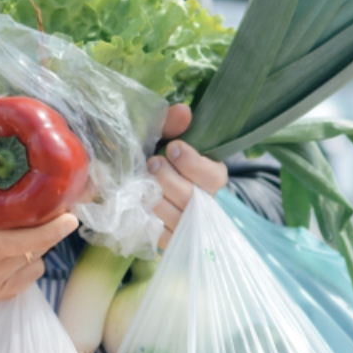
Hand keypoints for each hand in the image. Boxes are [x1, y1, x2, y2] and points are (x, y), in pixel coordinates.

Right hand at [0, 207, 78, 302]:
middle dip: (46, 232)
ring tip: (16, 238)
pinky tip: (15, 256)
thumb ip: (16, 199)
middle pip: (35, 249)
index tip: (70, 220)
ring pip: (37, 261)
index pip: (18, 241)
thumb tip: (68, 193)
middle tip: (43, 218)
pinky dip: (32, 263)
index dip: (48, 231)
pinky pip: (33, 275)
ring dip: (36, 248)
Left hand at [148, 105, 227, 247]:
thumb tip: (182, 111)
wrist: (147, 190)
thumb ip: (173, 125)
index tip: (172, 148)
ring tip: (143, 184)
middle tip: (152, 165)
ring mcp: (189, 227)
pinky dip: (148, 218)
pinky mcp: (171, 242)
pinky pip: (160, 235)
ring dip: (155, 199)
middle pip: (191, 199)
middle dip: (168, 180)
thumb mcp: (167, 140)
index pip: (213, 177)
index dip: (192, 163)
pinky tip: (139, 204)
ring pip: (175, 219)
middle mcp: (206, 206)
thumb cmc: (162, 162)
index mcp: (213, 178)